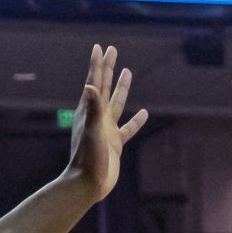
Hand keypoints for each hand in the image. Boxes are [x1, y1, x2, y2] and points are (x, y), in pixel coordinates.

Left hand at [64, 44, 149, 202]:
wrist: (87, 185)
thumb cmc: (87, 159)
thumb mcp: (92, 131)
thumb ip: (92, 109)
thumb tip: (90, 85)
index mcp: (89, 112)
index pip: (94, 82)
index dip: (97, 64)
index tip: (100, 47)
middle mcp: (97, 118)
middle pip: (104, 86)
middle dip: (108, 68)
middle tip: (112, 50)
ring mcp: (106, 130)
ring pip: (117, 103)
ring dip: (121, 87)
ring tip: (127, 71)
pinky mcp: (115, 143)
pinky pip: (128, 128)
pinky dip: (136, 120)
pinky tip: (144, 113)